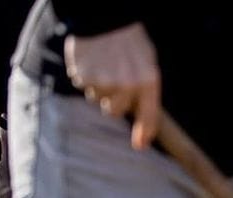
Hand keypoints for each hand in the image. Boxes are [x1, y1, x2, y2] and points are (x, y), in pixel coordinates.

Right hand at [64, 22, 160, 149]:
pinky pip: (83, 86)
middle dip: (113, 101)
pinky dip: (85, 77)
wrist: (103, 17)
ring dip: (99, 88)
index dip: (144, 132)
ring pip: (97, 99)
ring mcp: (104, 82)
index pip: (149, 115)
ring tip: (103, 65)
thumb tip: (141, 118)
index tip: (139, 145)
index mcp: (148, 81)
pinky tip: (91, 61)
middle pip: (114, 111)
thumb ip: (145, 89)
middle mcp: (127, 85)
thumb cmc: (129, 41)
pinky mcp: (83, 76)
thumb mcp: (147, 63)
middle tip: (113, 79)